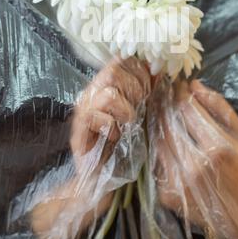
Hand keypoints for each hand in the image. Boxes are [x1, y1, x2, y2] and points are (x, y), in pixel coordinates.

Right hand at [32, 56, 150, 238]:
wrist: (101, 177)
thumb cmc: (124, 144)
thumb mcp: (140, 112)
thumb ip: (146, 91)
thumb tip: (159, 70)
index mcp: (106, 84)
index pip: (121, 60)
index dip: (140, 70)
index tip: (151, 87)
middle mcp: (92, 92)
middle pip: (114, 71)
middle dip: (135, 89)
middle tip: (140, 107)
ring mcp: (83, 110)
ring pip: (108, 94)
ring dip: (126, 110)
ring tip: (128, 124)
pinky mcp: (78, 130)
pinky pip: (96, 116)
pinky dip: (111, 127)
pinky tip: (115, 137)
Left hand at [156, 79, 237, 238]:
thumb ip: (218, 107)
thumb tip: (194, 84)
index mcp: (216, 148)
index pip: (186, 109)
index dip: (179, 93)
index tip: (177, 85)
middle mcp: (194, 166)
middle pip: (167, 124)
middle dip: (163, 103)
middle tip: (162, 91)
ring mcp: (178, 182)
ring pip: (158, 141)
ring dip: (156, 122)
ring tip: (158, 108)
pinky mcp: (168, 194)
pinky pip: (157, 162)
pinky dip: (158, 147)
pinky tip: (161, 135)